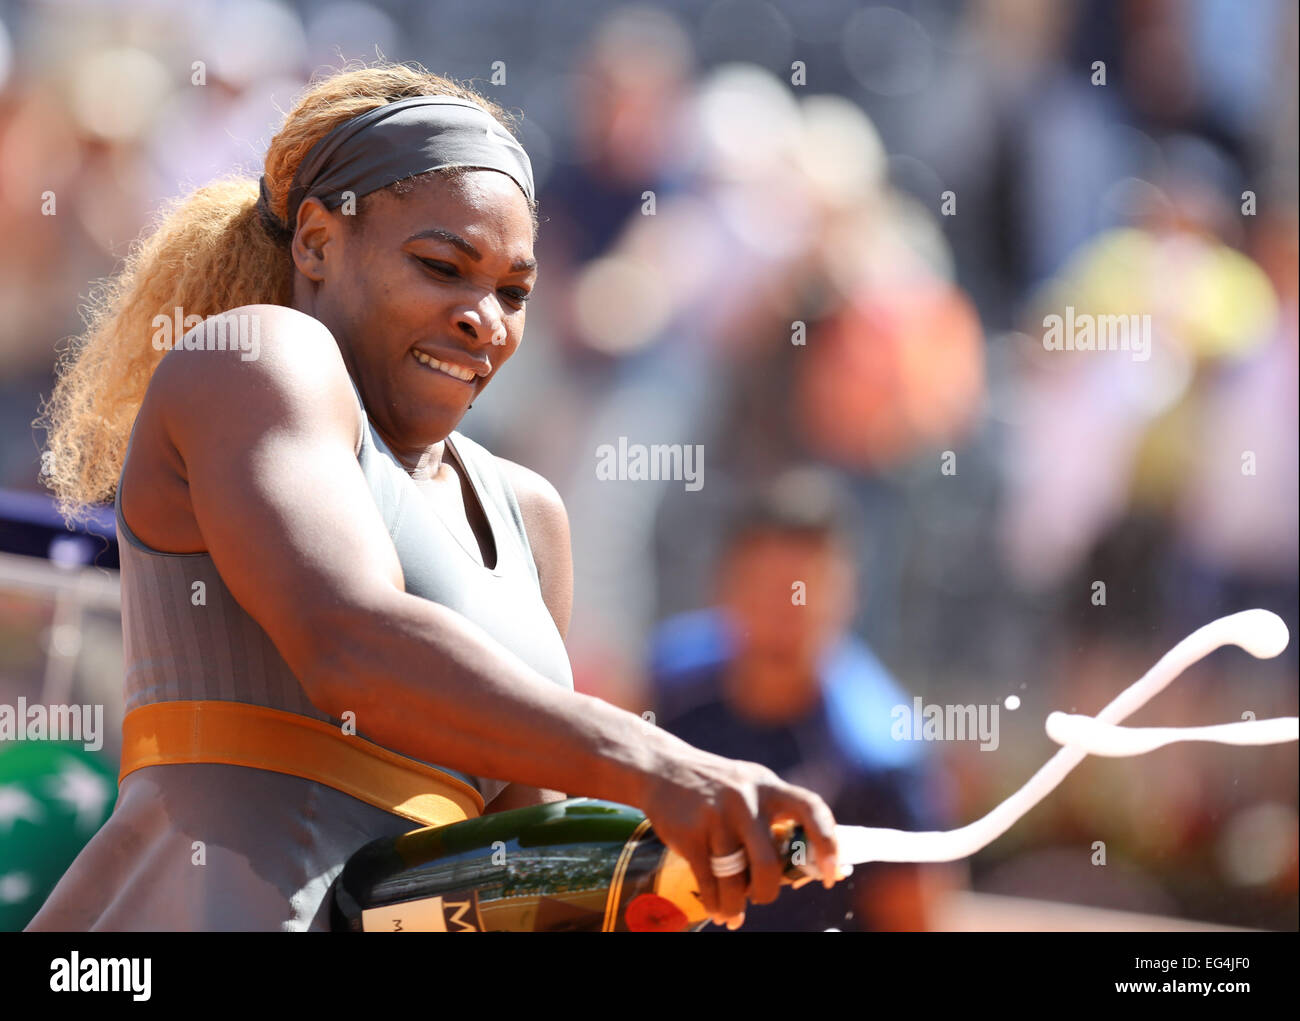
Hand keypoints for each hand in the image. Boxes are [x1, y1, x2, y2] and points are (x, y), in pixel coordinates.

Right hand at [635, 743, 842, 927]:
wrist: (662, 767)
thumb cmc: (717, 787)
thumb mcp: (750, 787)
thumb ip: (775, 818)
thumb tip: (804, 871)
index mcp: (769, 786)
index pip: (812, 808)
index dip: (828, 843)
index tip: (833, 874)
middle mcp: (746, 799)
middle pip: (768, 862)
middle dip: (767, 891)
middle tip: (762, 896)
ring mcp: (716, 816)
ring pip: (735, 880)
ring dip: (735, 905)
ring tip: (733, 914)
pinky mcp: (689, 833)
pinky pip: (708, 882)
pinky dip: (714, 902)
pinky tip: (717, 909)